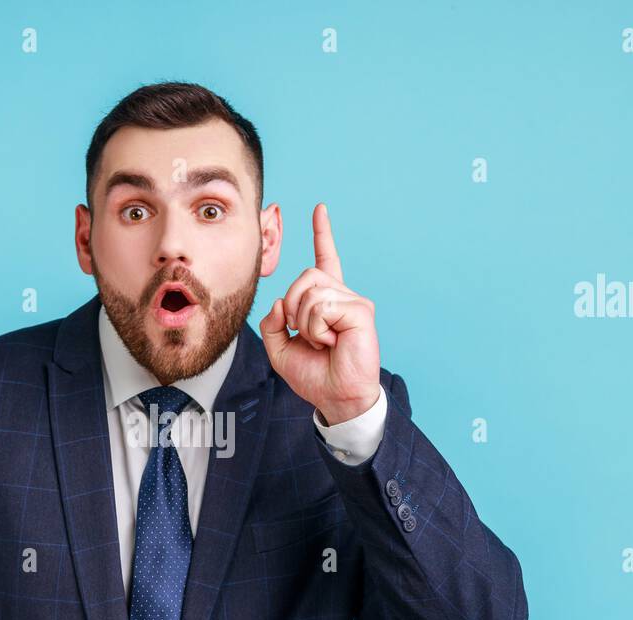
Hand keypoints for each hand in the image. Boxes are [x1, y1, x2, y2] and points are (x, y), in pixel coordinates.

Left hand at [259, 203, 380, 425]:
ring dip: (305, 322)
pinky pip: (323, 307)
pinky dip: (317, 328)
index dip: (322, 233)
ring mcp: (353, 301)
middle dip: (293, 308)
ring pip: (311, 292)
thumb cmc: (314, 375)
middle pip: (305, 277)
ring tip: (321, 341)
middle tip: (306, 335)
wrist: (335, 397)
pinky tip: (331, 342)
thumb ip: (271, 324)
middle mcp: (342, 296)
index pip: (325, 259)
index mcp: (325, 301)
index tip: (320, 208)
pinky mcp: (361, 311)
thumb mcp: (279, 349)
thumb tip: (279, 302)